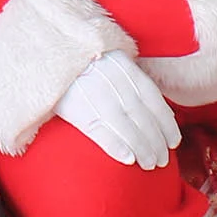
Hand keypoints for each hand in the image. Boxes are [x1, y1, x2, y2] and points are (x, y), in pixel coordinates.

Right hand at [54, 52, 179, 169]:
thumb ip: (124, 74)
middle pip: (142, 115)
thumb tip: (146, 101)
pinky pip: (99, 130)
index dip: (166, 122)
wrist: (42, 52)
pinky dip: (116, 145)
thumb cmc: (76, 59)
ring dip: (141, 147)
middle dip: (155, 140)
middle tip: (163, 160)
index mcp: (122, 65)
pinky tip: (128, 159)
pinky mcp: (75, 107)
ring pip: (126, 125)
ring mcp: (94, 92)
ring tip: (150, 164)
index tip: (173, 140)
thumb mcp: (105, 56)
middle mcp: (112, 79)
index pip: (152, 97)